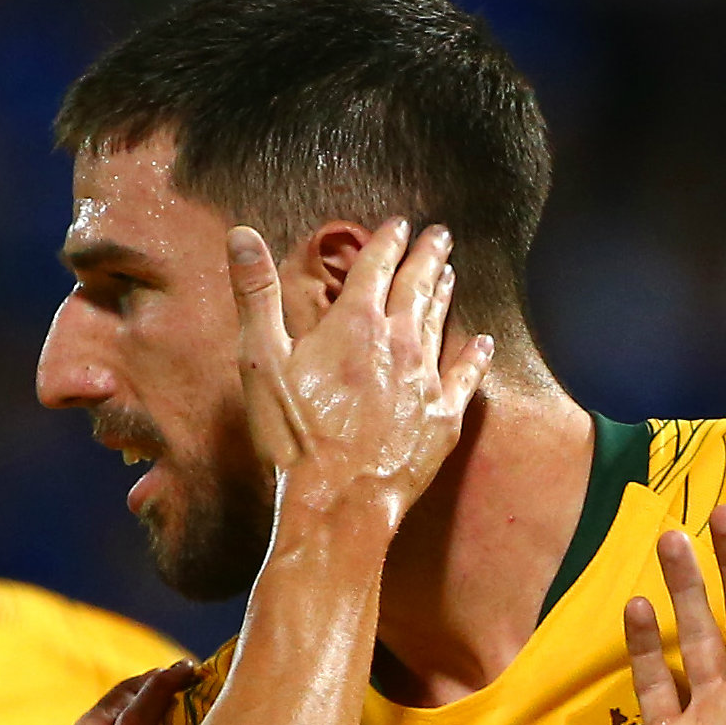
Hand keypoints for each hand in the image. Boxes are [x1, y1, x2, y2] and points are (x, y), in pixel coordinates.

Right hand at [231, 220, 494, 546]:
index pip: (375, 267)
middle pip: (417, 287)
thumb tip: (242, 234)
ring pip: (440, 324)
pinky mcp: (444, 418)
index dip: (387, 240)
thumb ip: (256, 294)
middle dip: (428, 256)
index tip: (399, 222)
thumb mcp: (259, 361)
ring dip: (445, 294)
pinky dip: (475, 356)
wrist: (338, 502)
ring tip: (451, 272)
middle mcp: (398, 343)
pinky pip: (466, 377)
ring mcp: (426, 380)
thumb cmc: (293, 436)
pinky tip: (483, 342)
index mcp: (354, 324)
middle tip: (441, 234)